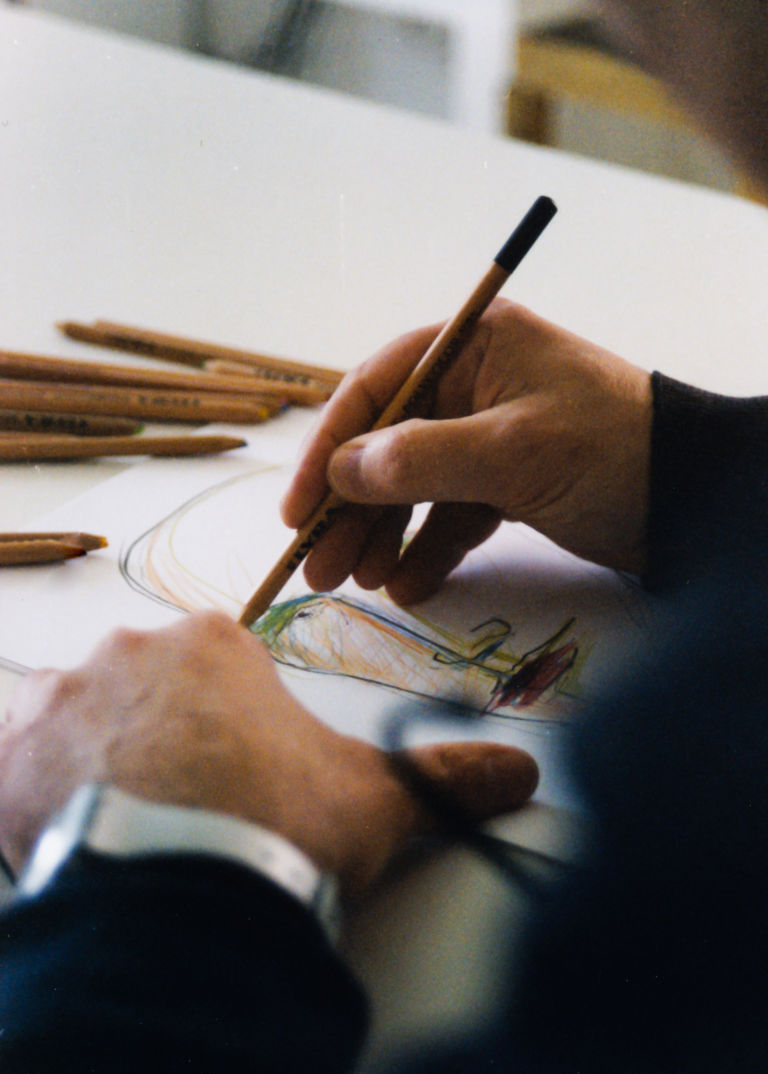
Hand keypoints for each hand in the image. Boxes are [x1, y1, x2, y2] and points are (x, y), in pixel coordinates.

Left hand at [0, 612, 537, 894]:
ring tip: (142, 830)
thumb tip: (520, 772)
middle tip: (194, 809)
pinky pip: (25, 764)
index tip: (240, 775)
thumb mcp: (375, 797)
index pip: (219, 668)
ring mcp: (62, 700)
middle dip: (168, 742)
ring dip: (104, 765)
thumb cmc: (277, 826)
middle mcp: (129, 654)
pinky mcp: (13, 757)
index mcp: (213, 645)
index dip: (234, 728)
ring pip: (83, 724)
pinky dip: (47, 795)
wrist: (188, 896)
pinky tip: (86, 837)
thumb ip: (446, 775)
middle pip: (147, 693)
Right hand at [281, 300, 651, 604]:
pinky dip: (429, 548)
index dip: (328, 450)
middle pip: (389, 445)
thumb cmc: (611, 452)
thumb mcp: (511, 450)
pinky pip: (452, 513)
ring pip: (416, 485)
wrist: (699, 500)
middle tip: (317, 566)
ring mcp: (492, 437)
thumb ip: (419, 459)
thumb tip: (340, 472)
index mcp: (473, 348)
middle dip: (351, 508)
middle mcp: (475, 386)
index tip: (297, 508)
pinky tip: (408, 583)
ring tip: (357, 581)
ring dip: (383, 534)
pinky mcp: (511, 483)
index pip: (376, 390)